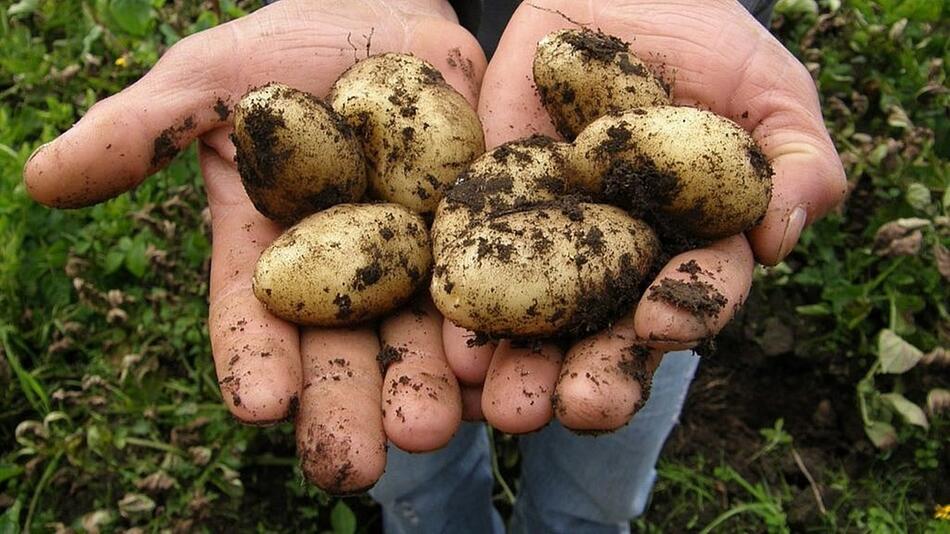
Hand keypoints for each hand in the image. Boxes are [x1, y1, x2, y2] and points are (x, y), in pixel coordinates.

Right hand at [23, 0, 484, 492]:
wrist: (387, 20)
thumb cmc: (287, 51)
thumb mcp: (210, 80)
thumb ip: (142, 131)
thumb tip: (41, 178)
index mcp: (274, 255)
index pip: (255, 318)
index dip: (254, 360)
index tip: (258, 405)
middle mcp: (346, 276)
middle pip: (344, 350)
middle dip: (348, 405)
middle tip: (357, 464)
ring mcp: (418, 262)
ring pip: (424, 338)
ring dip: (430, 389)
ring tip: (436, 432)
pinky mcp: (483, 239)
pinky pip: (495, 291)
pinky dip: (500, 335)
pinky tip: (505, 377)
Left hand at [443, 0, 845, 432]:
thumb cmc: (707, 44)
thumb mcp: (767, 90)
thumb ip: (796, 159)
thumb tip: (783, 236)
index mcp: (688, 248)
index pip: (693, 294)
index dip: (684, 310)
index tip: (661, 319)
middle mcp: (616, 262)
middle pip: (609, 333)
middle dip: (596, 374)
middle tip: (575, 408)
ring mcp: (549, 242)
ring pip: (537, 322)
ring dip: (522, 368)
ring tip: (505, 406)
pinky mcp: (488, 211)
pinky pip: (470, 262)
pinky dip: (461, 307)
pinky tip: (449, 346)